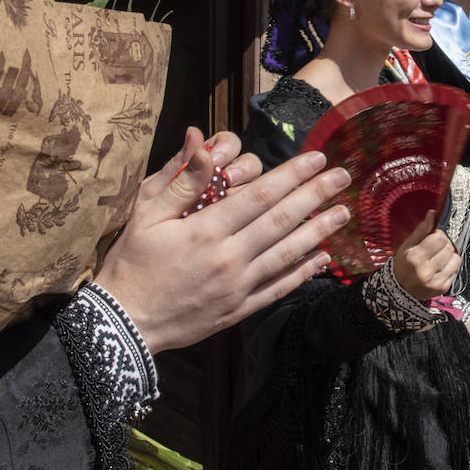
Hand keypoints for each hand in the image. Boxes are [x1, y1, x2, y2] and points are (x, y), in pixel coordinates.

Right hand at [94, 127, 351, 353]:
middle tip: (344, 177)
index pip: (261, 195)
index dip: (292, 175)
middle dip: (316, 195)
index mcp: (206, 231)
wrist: (124, 323)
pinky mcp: (238, 309)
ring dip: (319, 232)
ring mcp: (237, 287)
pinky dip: (303, 273)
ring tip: (344, 212)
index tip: (316, 158)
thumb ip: (182, 182)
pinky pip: (278, 288)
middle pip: (282, 221)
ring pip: (288, 254)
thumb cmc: (131, 263)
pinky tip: (323, 259)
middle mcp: (229, 258)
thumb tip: (204, 145)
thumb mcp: (146, 216)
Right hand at [391, 212, 460, 300]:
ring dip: (449, 255)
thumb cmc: (404, 264)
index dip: (438, 234)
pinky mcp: (443, 288)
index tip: (433, 237)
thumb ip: (421, 230)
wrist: (400, 290)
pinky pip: (455, 270)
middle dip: (443, 244)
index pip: (439, 237)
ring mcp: (435, 281)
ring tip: (438, 258)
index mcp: (414, 257)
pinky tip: (439, 268)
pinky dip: (450, 267)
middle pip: (448, 247)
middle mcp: (425, 271)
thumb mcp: (407, 245)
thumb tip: (433, 214)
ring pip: (455, 258)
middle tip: (435, 248)